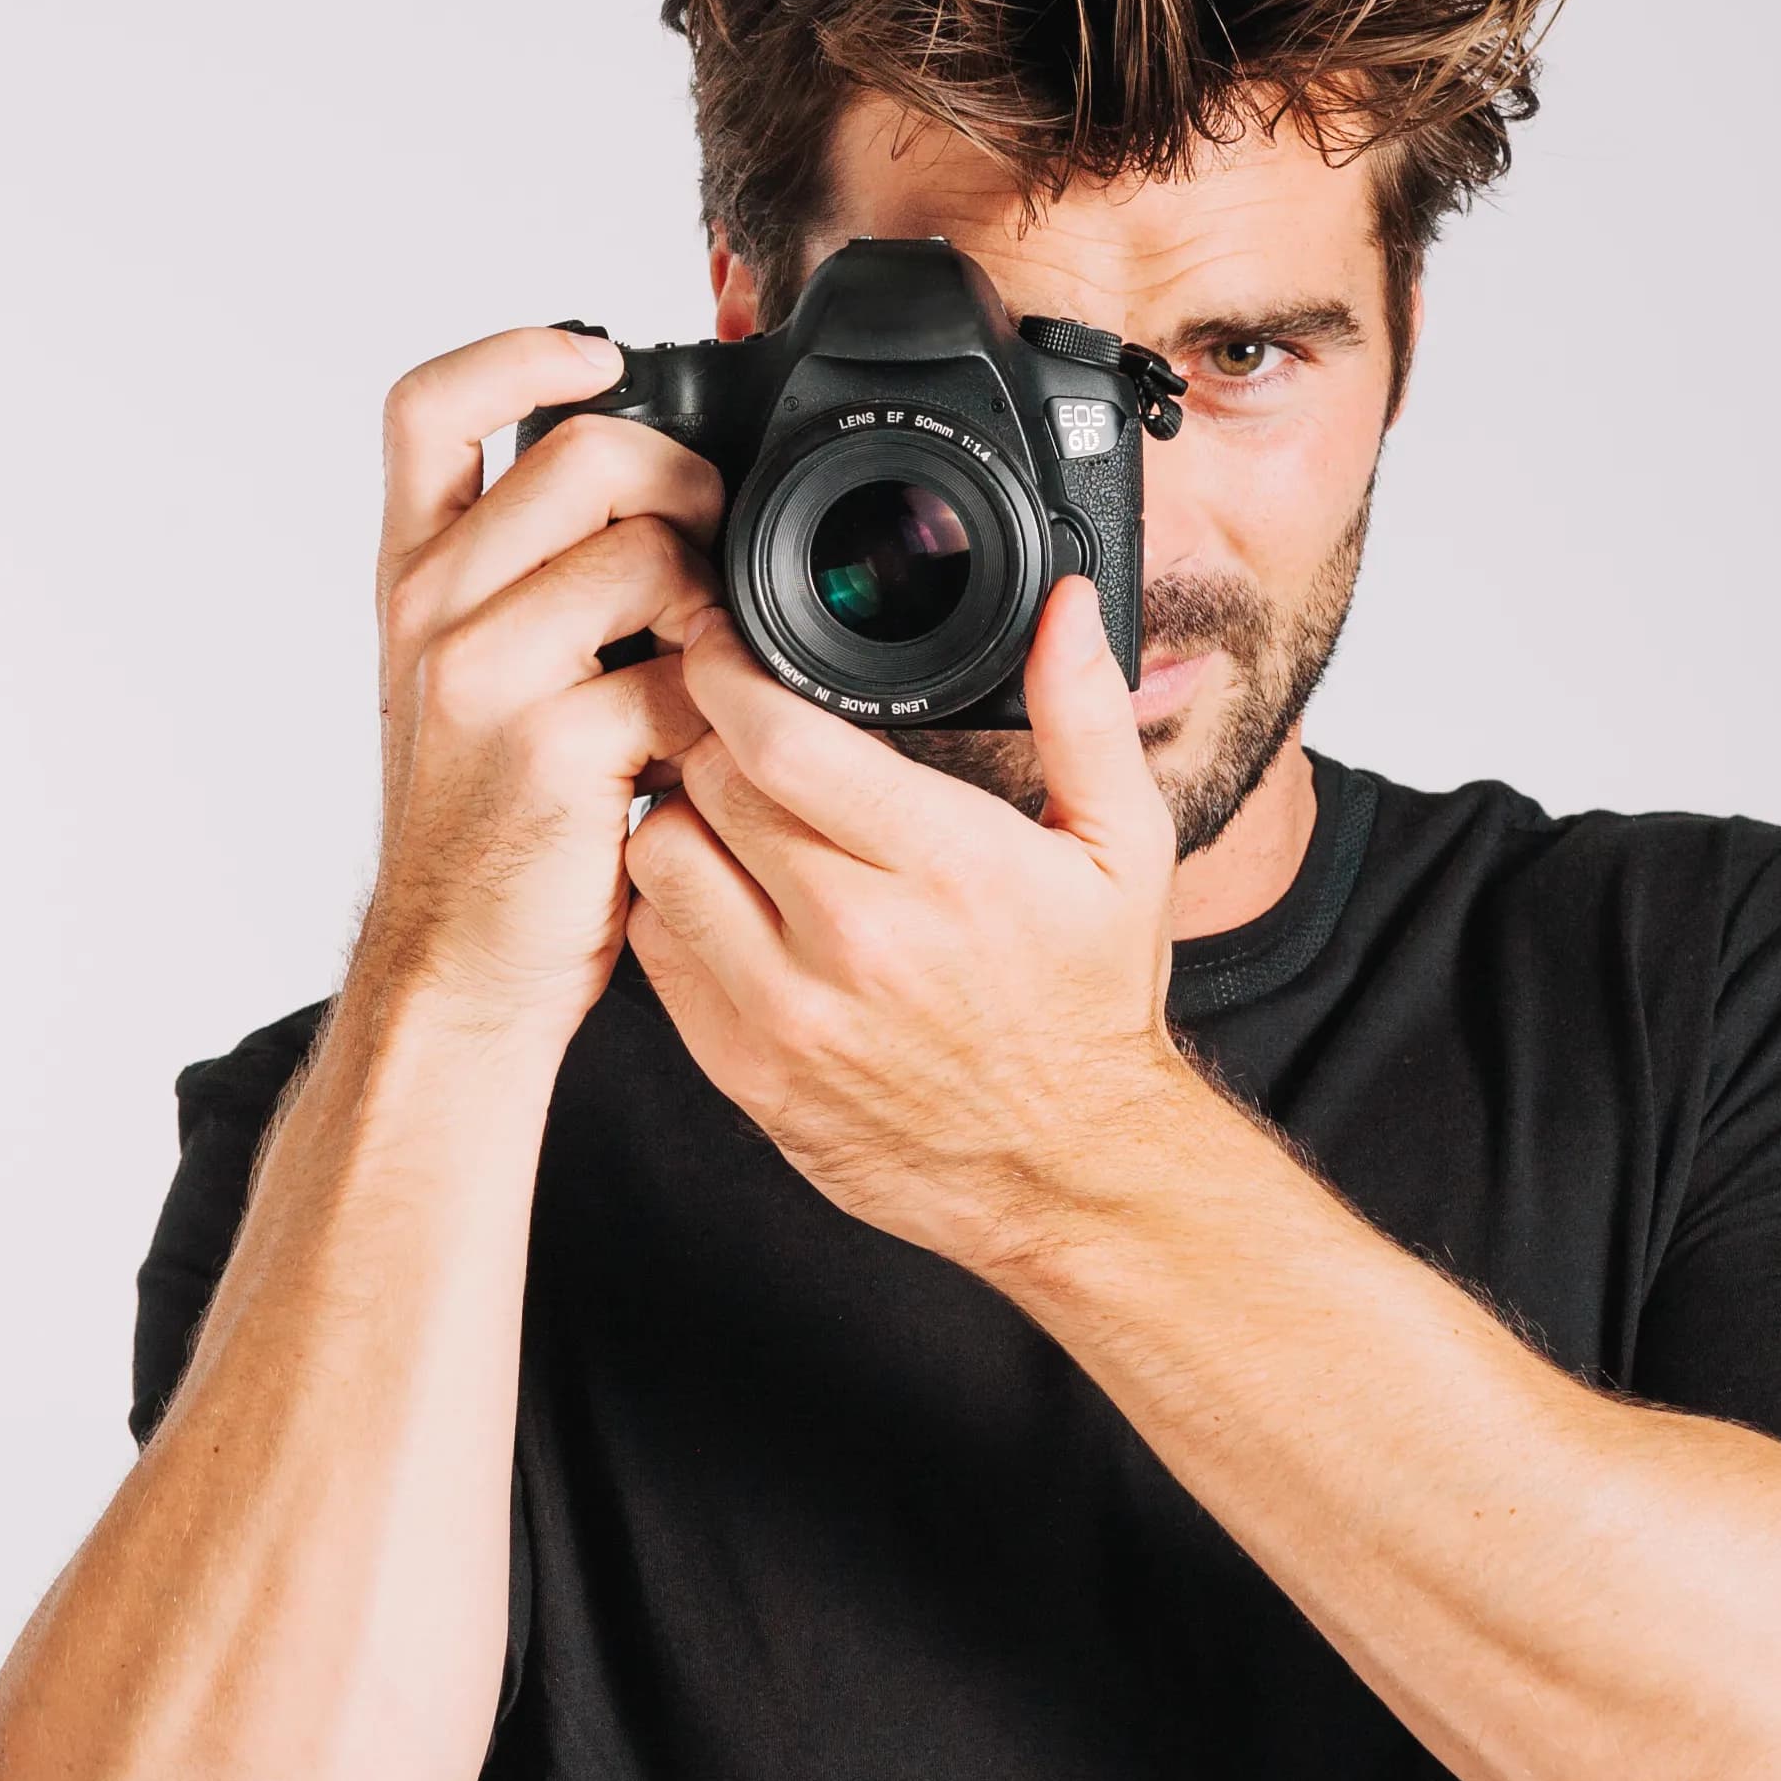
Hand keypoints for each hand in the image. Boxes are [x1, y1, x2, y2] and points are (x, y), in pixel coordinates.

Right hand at [365, 326, 725, 1034]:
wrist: (458, 970)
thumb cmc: (491, 827)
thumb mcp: (477, 683)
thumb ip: (534, 584)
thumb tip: (665, 499)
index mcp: (413, 578)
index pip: (427, 409)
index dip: (519, 353)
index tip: (600, 357)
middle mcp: (432, 609)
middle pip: (584, 454)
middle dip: (686, 483)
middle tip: (714, 545)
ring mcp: (483, 673)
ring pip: (649, 553)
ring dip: (714, 605)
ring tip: (705, 674)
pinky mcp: (553, 745)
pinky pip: (687, 672)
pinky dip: (722, 708)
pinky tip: (702, 752)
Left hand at [621, 575, 1186, 1268]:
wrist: (1068, 1174)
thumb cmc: (1088, 1006)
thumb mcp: (1124, 850)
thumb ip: (1085, 716)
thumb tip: (1064, 606)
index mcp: (946, 866)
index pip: (779, 741)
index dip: (727, 673)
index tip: (719, 645)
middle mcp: (857, 940)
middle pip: (707, 784)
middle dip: (708, 736)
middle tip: (729, 730)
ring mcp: (791, 1014)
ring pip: (660, 860)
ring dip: (681, 818)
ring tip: (726, 814)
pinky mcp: (747, 1072)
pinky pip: (656, 952)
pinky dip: (675, 907)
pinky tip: (726, 897)